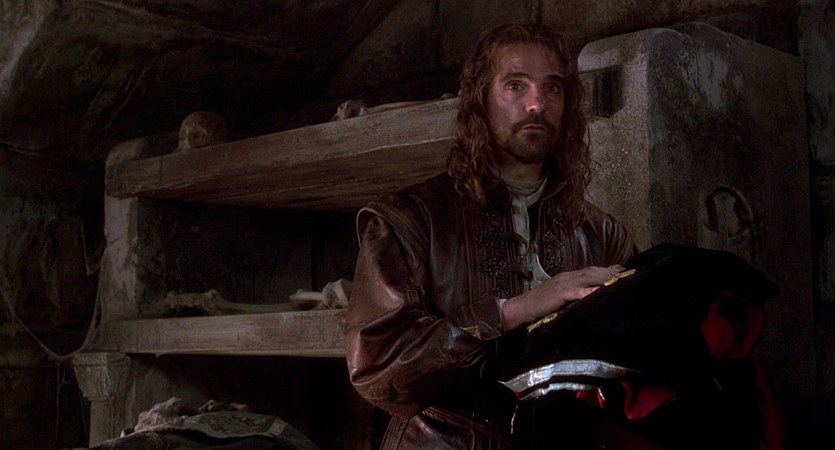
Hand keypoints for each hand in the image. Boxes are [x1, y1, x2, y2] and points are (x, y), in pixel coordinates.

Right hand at [500, 265, 622, 331]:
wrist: (517, 310)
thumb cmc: (538, 308)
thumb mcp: (558, 300)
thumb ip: (573, 297)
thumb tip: (589, 300)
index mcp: (567, 278)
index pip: (592, 271)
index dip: (608, 272)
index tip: (624, 275)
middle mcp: (567, 277)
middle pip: (594, 271)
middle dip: (612, 273)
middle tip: (629, 276)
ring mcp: (563, 284)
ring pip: (588, 277)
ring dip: (605, 278)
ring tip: (621, 281)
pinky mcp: (558, 294)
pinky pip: (576, 292)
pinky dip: (589, 291)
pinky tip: (600, 292)